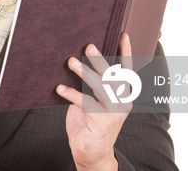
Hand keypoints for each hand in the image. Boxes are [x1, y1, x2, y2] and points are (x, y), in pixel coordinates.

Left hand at [55, 33, 132, 170]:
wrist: (90, 153)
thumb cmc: (89, 123)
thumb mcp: (92, 100)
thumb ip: (91, 84)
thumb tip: (77, 60)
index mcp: (123, 95)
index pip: (127, 70)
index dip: (126, 53)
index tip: (123, 35)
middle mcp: (122, 102)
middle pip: (113, 76)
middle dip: (100, 60)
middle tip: (89, 46)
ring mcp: (114, 112)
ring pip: (101, 87)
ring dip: (85, 73)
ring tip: (70, 62)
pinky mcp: (102, 121)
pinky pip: (86, 103)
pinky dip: (72, 94)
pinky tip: (60, 88)